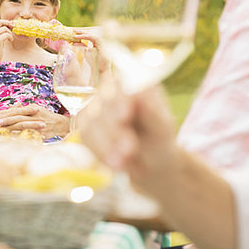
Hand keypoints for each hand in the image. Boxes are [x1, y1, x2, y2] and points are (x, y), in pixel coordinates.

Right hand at [0, 19, 14, 65]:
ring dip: (10, 33)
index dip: (5, 22)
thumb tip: (8, 27)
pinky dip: (11, 37)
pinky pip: (7, 35)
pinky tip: (10, 41)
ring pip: (5, 28)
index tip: (11, 25)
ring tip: (10, 38)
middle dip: (8, 23)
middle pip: (0, 22)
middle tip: (14, 27)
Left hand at [0, 104, 69, 138]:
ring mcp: (39, 125)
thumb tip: (10, 106)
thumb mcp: (35, 109)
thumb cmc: (45, 116)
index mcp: (33, 108)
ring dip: (12, 127)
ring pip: (23, 125)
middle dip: (7, 119)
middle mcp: (36, 115)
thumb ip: (22, 108)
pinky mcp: (42, 133)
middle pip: (19, 117)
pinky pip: (30, 134)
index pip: (18, 110)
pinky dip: (22, 135)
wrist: (59, 124)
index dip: (7, 112)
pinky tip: (14, 136)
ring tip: (3, 128)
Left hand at [72, 27, 110, 74]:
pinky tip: (81, 37)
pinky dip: (87, 36)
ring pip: (90, 35)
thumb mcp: (88, 55)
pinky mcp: (101, 43)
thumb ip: (86, 51)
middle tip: (73, 31)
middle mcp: (97, 42)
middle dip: (80, 33)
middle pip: (88, 35)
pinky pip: (93, 37)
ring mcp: (99, 42)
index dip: (79, 38)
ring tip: (75, 35)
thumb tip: (84, 48)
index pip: (86, 39)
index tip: (72, 38)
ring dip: (82, 34)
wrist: (102, 67)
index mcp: (95, 44)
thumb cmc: (95, 63)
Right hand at [78, 78, 179, 193]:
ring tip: (124, 162)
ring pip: (91, 122)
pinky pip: (85, 138)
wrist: (151, 161)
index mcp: (133, 84)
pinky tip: (115, 164)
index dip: (120, 100)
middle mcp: (112, 92)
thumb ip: (152, 113)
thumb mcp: (163, 128)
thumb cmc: (159, 138)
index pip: (121, 85)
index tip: (125, 115)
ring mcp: (97, 109)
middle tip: (129, 149)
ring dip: (105, 144)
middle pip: (103, 102)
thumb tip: (140, 95)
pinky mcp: (87, 127)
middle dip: (113, 128)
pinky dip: (100, 152)